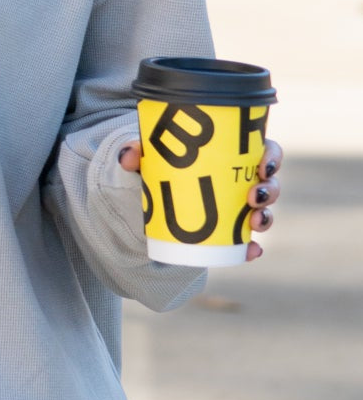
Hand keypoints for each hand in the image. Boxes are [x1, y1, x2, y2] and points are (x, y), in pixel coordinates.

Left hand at [118, 137, 283, 261]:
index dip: (272, 156)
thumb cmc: (160, 166)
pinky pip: (248, 241)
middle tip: (253, 195)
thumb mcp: (149, 157)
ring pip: (263, 211)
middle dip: (270, 190)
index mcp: (231, 154)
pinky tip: (252, 250)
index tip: (263, 164)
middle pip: (268, 182)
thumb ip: (136, 152)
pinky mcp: (229, 232)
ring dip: (266, 217)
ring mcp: (238, 207)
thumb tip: (127, 156)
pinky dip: (252, 247)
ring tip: (254, 220)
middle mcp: (240, 180)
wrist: (152, 197)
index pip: (264, 149)